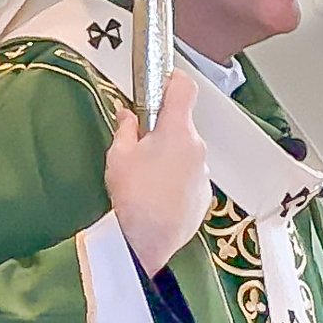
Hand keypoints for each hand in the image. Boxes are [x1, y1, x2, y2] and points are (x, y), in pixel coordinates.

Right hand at [106, 75, 211, 272]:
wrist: (148, 242)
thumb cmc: (132, 197)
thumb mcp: (118, 156)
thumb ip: (125, 129)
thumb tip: (127, 115)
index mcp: (176, 131)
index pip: (185, 88)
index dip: (173, 79)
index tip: (161, 82)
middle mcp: (197, 148)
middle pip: (182, 125)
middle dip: (163, 129)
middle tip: (140, 143)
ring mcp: (203, 173)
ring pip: (186, 153)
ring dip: (170, 156)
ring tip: (147, 176)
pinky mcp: (204, 195)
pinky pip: (190, 176)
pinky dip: (176, 179)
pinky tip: (157, 195)